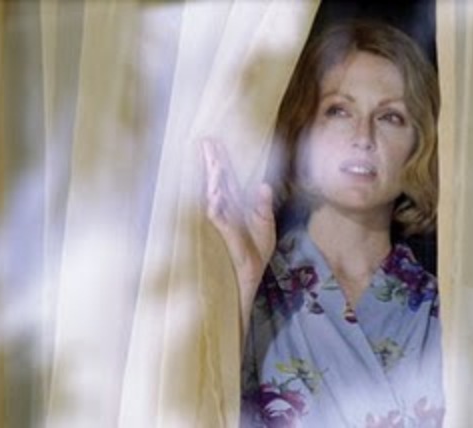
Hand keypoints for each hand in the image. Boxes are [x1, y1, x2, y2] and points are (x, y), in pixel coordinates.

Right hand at [202, 138, 275, 315]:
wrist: (252, 275)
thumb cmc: (256, 250)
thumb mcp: (265, 223)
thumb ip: (263, 204)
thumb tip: (262, 184)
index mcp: (236, 204)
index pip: (228, 178)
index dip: (222, 161)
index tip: (215, 143)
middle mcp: (226, 208)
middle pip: (218, 180)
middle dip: (213, 161)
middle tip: (207, 141)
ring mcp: (222, 219)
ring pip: (214, 192)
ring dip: (213, 176)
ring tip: (212, 158)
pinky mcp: (223, 231)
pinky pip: (216, 213)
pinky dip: (215, 200)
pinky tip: (214, 188)